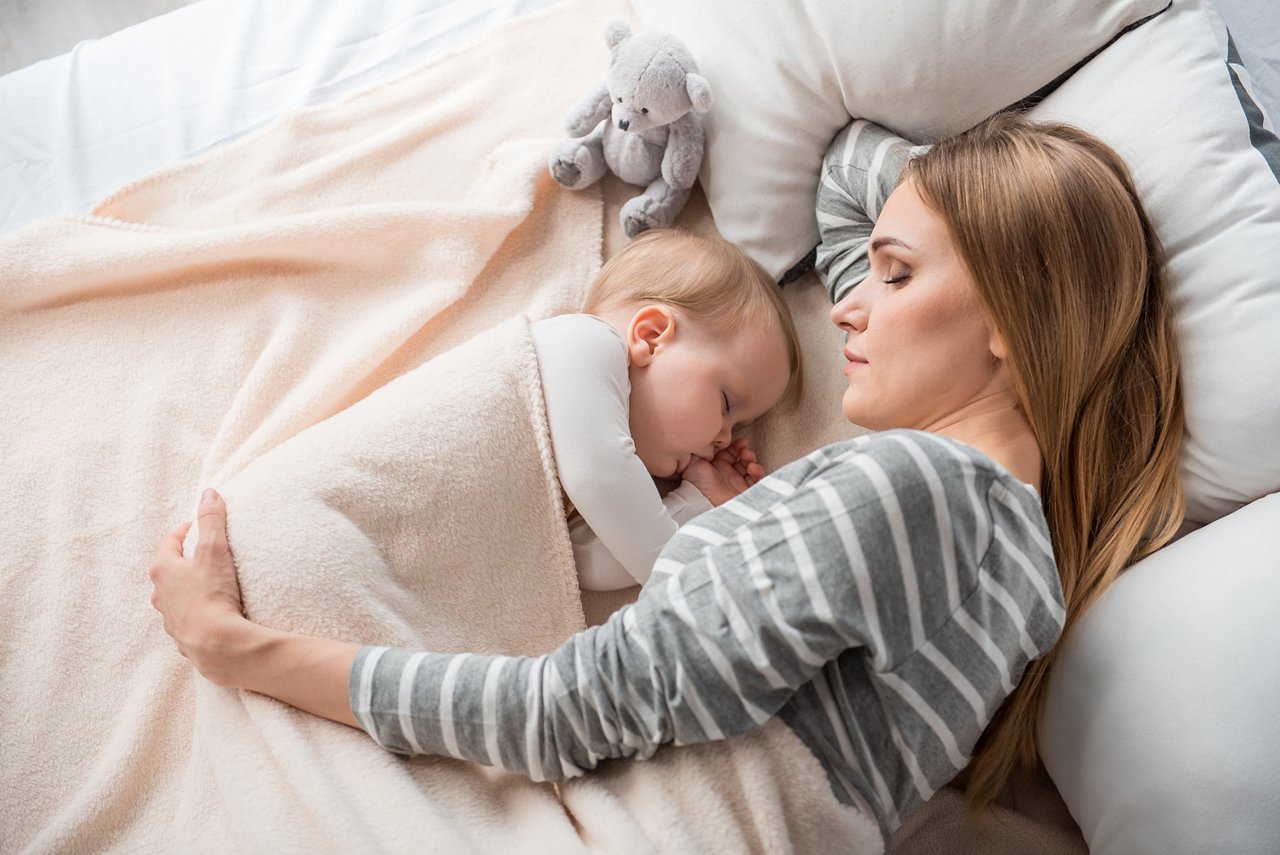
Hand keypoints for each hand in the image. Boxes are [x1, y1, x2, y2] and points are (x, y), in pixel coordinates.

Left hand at [149, 488, 251, 685]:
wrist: (216, 643)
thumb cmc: (212, 594)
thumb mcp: (214, 549)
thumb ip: (212, 520)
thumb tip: (209, 493)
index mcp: (162, 570)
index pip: (169, 543)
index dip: (184, 532)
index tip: (199, 527)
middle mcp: (160, 595)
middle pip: (169, 571)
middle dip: (185, 561)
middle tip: (204, 554)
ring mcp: (170, 619)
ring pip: (175, 598)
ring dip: (188, 589)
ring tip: (210, 584)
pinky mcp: (184, 638)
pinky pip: (187, 620)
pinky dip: (197, 613)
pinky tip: (213, 613)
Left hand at [682, 438, 765, 505]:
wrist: (701, 501)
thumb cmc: (695, 482)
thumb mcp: (694, 462)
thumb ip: (700, 450)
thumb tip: (705, 441)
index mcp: (716, 466)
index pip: (730, 453)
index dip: (737, 446)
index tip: (741, 441)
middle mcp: (727, 475)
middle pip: (742, 459)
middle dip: (746, 452)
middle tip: (744, 451)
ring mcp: (737, 483)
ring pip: (751, 468)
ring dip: (752, 461)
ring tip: (748, 460)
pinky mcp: (744, 492)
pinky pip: (756, 481)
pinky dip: (758, 473)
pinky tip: (752, 468)